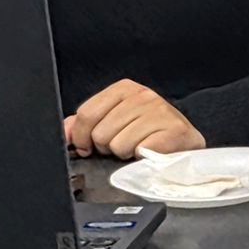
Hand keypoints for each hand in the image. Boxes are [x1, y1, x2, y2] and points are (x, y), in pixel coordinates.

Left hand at [63, 80, 204, 158]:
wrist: (183, 145)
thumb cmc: (147, 133)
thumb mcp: (113, 123)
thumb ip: (85, 124)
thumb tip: (65, 131)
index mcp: (124, 89)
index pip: (86, 113)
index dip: (83, 136)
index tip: (91, 146)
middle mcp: (143, 95)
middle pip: (100, 132)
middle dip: (107, 146)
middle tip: (123, 144)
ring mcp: (159, 111)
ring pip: (118, 144)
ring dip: (125, 153)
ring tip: (137, 148)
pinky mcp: (172, 130)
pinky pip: (139, 152)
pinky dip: (141, 158)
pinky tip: (148, 153)